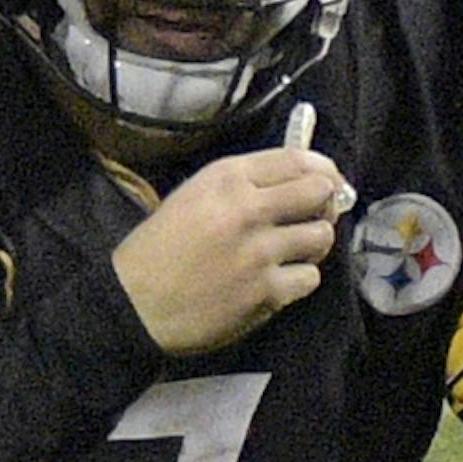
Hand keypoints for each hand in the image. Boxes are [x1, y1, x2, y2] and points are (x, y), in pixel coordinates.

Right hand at [111, 125, 350, 349]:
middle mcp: (248, 208)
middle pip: (319, 192)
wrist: (133, 303)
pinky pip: (310, 278)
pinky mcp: (266, 292)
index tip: (329, 180)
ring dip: (314, 243)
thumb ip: (244, 184)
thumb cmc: (159, 247)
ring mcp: (260, 252)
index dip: (323, 169)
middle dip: (325, 203)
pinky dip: (300, 279)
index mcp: (227, 177)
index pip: (297, 159)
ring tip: (296, 250)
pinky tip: (280, 280)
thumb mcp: (194, 194)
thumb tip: (298, 182)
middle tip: (314, 216)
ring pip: (322, 236)